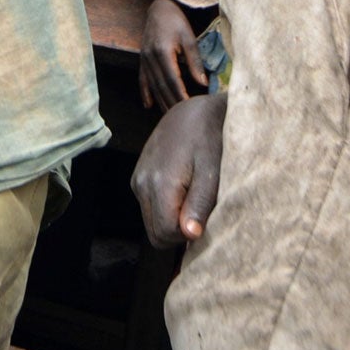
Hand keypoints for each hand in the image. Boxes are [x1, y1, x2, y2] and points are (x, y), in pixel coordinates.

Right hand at [132, 93, 226, 246]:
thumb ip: (200, 204)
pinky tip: (184, 191)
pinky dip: (166, 210)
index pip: (166, 233)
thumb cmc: (209, 140)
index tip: (207, 221)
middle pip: (155, 234)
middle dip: (179, 233)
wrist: (192, 112)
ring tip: (195, 199)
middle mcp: (141, 184)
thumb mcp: (211, 172)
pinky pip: (150, 209)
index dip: (189, 237)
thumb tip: (190, 235)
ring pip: (152, 223)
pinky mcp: (138, 178)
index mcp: (159, 184)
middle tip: (202, 214)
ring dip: (173, 222)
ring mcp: (137, 181)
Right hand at [140, 0, 205, 108]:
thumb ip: (195, 62)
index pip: (172, 79)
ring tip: (169, 116)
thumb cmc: (177, 22)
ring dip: (160, 101)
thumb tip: (203, 83)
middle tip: (180, 117)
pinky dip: (146, 93)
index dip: (179, 94)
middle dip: (170, 102)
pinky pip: (143, 79)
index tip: (188, 107)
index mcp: (163, 51)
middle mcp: (150, 57)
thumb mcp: (189, 38)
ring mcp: (144, 59)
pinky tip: (149, 105)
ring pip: (152, 85)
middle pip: (161, 85)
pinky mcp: (142, 59)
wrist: (159, 8)